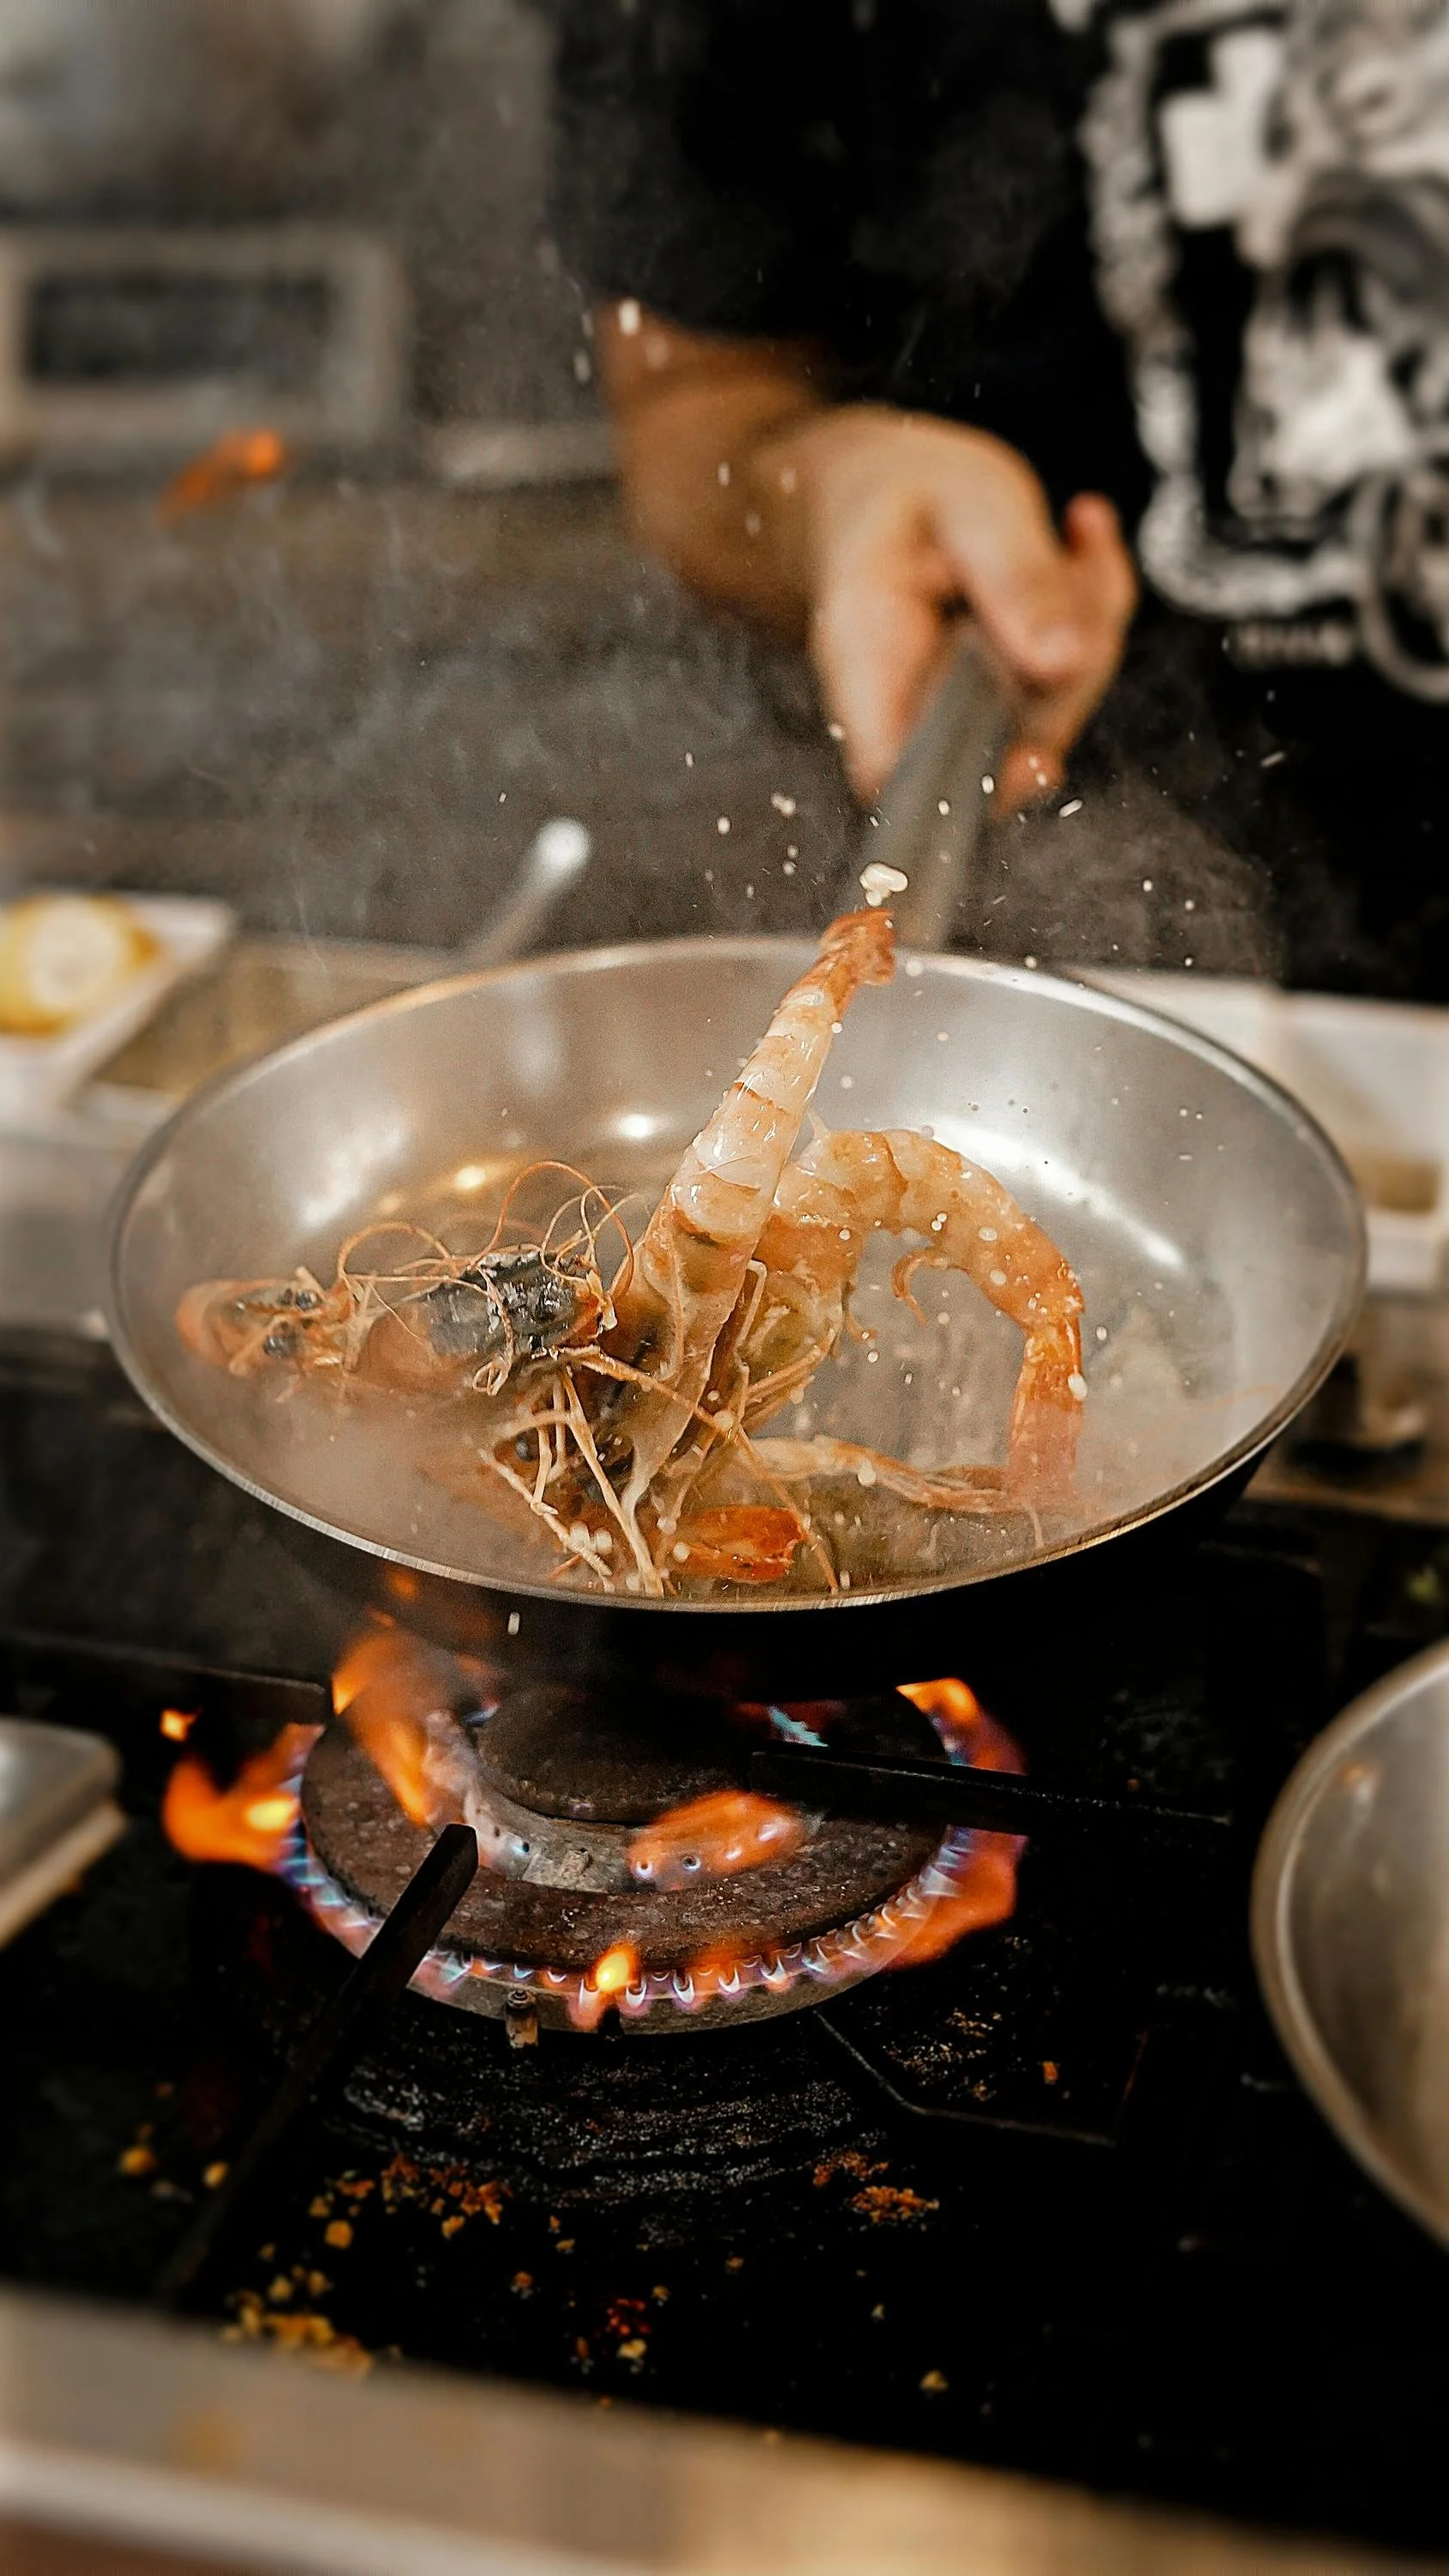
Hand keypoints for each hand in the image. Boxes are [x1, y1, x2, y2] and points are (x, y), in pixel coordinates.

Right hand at [764, 406, 1135, 807]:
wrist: (865, 487)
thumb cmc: (895, 488)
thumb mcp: (965, 500)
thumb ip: (1015, 575)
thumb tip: (1063, 663)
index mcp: (866, 659)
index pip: (896, 775)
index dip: (966, 789)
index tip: (1037, 760)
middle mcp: (907, 706)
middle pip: (1003, 748)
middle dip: (1073, 669)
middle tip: (1076, 557)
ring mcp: (955, 712)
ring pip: (1052, 717)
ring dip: (1095, 627)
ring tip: (1079, 533)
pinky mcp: (999, 700)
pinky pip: (1070, 683)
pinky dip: (1099, 611)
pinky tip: (1083, 537)